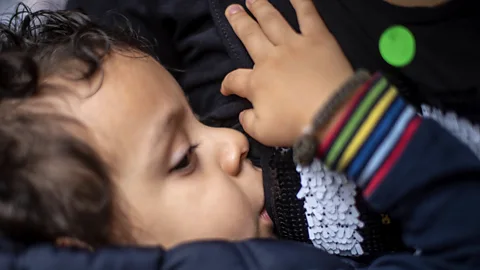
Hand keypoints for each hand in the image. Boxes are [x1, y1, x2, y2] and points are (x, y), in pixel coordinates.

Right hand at [221, 0, 353, 146]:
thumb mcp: (263, 133)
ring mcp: (294, 45)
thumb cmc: (296, 126)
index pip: (235, 79)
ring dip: (261, 8)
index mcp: (257, 82)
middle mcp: (270, 58)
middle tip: (231, 9)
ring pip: (272, 21)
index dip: (227, 84)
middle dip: (239, 23)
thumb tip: (243, 112)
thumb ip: (248, 121)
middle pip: (250, 36)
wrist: (333, 115)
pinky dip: (301, 2)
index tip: (226, 89)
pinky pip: (307, 15)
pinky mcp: (317, 39)